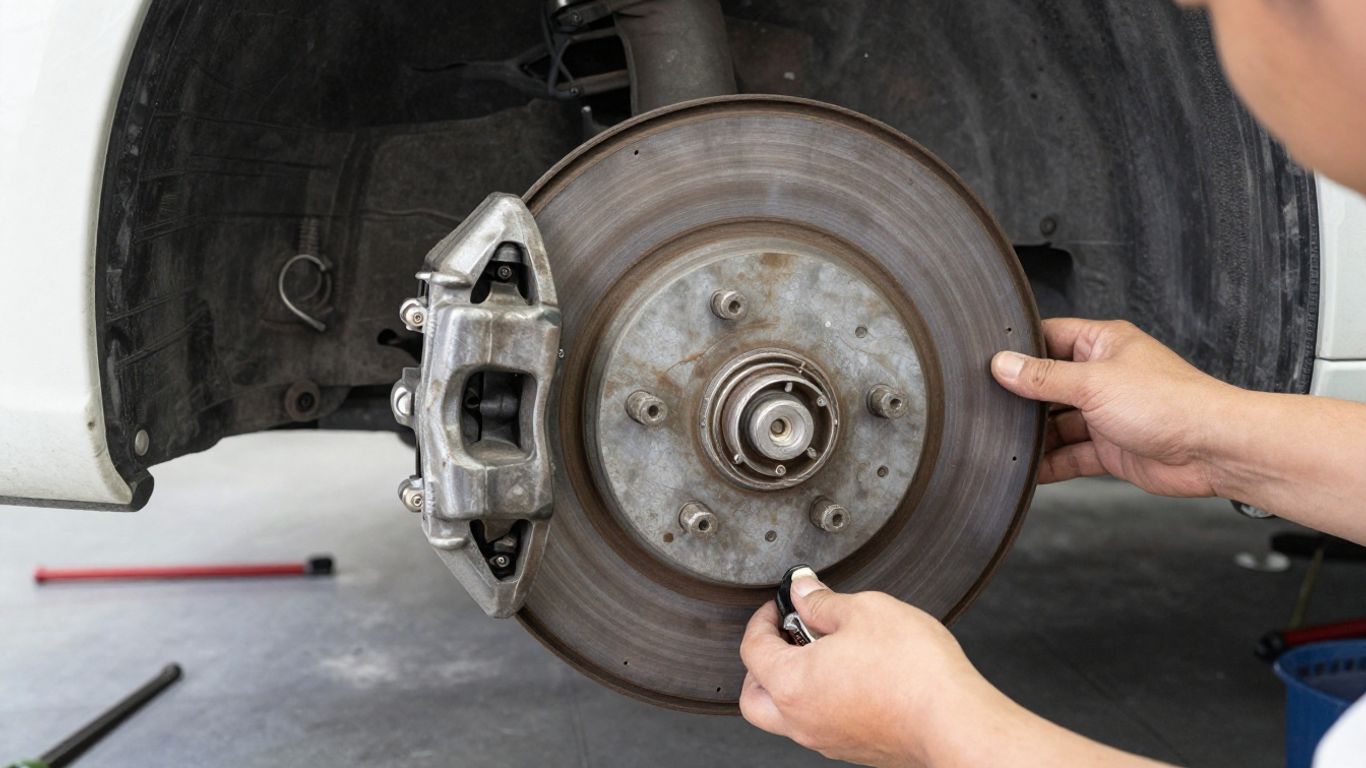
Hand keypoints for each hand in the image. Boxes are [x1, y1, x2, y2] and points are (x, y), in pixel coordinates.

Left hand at [738, 572, 998, 766]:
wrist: (955, 721)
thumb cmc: (914, 672)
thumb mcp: (864, 610)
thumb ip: (822, 600)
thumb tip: (803, 590)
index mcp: (792, 684)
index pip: (752, 649)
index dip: (762, 618)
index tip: (779, 605)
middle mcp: (801, 720)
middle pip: (754, 696)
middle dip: (762, 662)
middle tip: (786, 636)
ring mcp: (826, 739)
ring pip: (785, 715)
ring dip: (791, 682)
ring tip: (824, 651)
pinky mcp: (853, 748)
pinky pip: (818, 724)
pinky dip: (819, 699)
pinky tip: (850, 674)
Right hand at [991, 318, 1240, 496]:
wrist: (1214, 449)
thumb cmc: (1171, 403)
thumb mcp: (1094, 383)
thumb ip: (1044, 378)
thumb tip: (1004, 365)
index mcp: (1103, 345)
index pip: (1048, 338)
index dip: (1018, 350)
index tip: (987, 364)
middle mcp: (1103, 376)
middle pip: (1048, 385)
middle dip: (1023, 400)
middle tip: (988, 409)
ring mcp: (1106, 414)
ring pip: (1056, 424)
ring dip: (1034, 436)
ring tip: (1002, 443)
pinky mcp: (1110, 448)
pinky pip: (1070, 455)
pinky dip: (1050, 464)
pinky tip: (1028, 470)